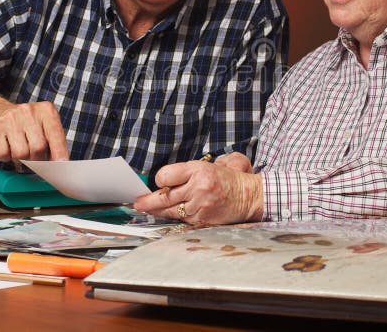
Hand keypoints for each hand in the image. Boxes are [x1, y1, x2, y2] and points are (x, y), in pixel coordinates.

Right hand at [0, 100, 68, 161]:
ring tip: (18, 149)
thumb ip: (53, 142)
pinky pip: (3, 153)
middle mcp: (29, 110)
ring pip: (21, 153)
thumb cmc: (24, 123)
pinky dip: (5, 157)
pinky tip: (6, 146)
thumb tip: (59, 164)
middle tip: (33, 156)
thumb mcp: (42, 126)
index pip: (56, 134)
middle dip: (37, 158)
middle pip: (38, 147)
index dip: (60, 152)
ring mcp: (10, 117)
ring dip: (20, 159)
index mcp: (46, 110)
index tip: (61, 165)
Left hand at [133, 155, 262, 225]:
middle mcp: (198, 188)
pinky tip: (171, 214)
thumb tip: (162, 182)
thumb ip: (186, 173)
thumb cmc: (227, 180)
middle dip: (148, 201)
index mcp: (199, 170)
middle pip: (164, 196)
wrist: (248, 196)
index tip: (158, 182)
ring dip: (159, 211)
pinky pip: (182, 219)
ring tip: (148, 209)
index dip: (159, 181)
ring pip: (170, 210)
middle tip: (138, 203)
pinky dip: (176, 216)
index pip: (166, 176)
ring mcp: (200, 206)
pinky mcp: (203, 220)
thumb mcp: (208, 166)